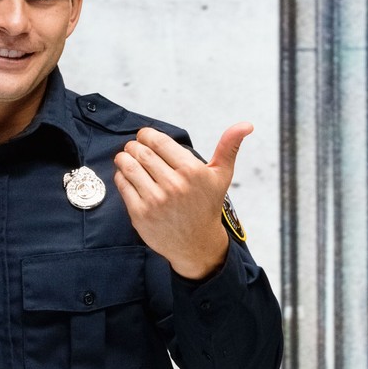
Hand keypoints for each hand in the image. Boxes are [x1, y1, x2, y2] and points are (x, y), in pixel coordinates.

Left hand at [113, 122, 251, 280]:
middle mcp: (174, 186)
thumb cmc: (207, 205)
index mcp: (192, 172)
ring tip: (126, 156)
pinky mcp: (140, 214)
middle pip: (142, 152)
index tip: (145, 136)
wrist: (196, 243)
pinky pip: (123, 185)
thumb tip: (246, 124)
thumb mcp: (221, 175)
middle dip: (134, 145)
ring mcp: (155, 201)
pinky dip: (121, 175)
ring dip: (123, 157)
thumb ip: (229, 147)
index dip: (147, 134)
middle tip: (135, 146)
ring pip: (129, 167)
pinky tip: (126, 174)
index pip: (160, 142)